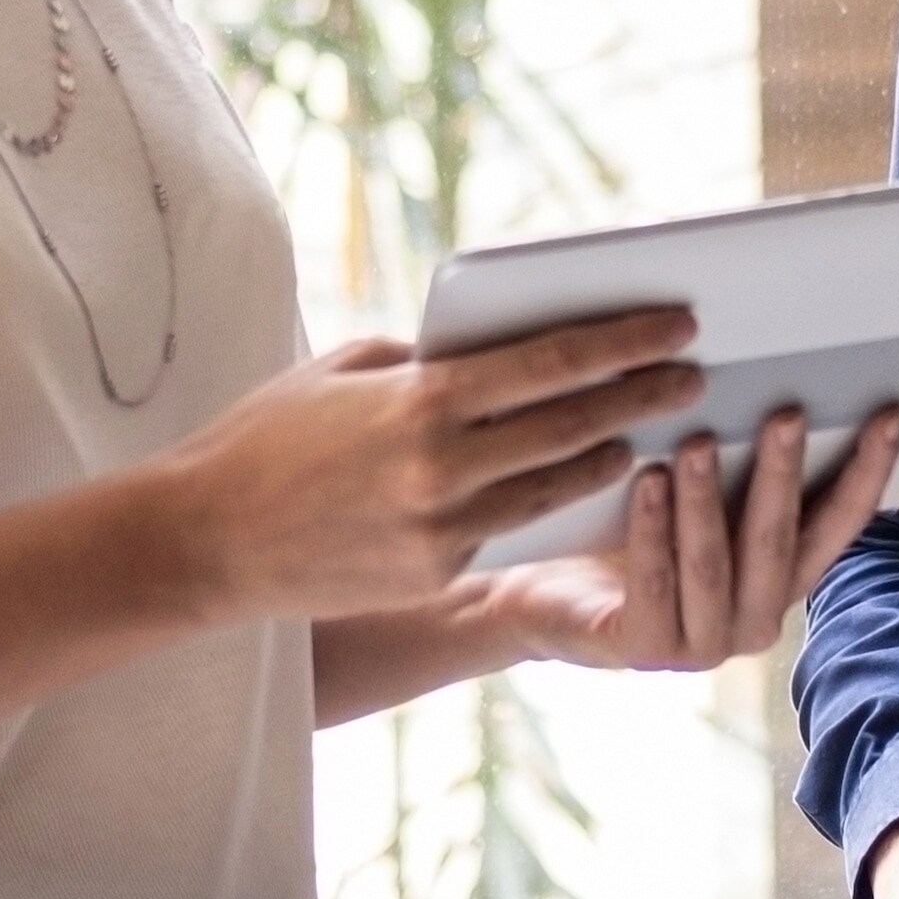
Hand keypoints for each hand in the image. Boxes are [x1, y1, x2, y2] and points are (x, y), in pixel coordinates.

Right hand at [155, 311, 705, 625]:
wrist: (208, 540)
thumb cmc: (267, 438)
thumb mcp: (341, 369)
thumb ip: (421, 359)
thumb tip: (494, 349)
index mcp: (420, 398)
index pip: (548, 363)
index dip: (622, 343)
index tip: (676, 326)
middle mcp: (441, 465)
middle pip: (572, 425)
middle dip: (642, 397)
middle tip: (691, 378)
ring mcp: (442, 527)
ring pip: (556, 487)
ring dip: (612, 457)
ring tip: (648, 434)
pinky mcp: (435, 571)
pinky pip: (510, 529)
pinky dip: (551, 504)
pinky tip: (582, 486)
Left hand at [474, 405, 898, 673]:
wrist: (543, 598)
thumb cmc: (629, 534)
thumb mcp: (698, 497)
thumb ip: (740, 466)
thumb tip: (779, 384)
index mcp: (781, 579)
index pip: (838, 525)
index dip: (868, 472)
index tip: (887, 414)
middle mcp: (754, 617)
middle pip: (779, 541)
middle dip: (782, 475)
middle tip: (785, 415)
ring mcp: (703, 643)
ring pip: (715, 564)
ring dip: (708, 500)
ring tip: (699, 441)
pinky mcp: (644, 649)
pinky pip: (654, 581)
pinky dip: (651, 529)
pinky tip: (647, 481)